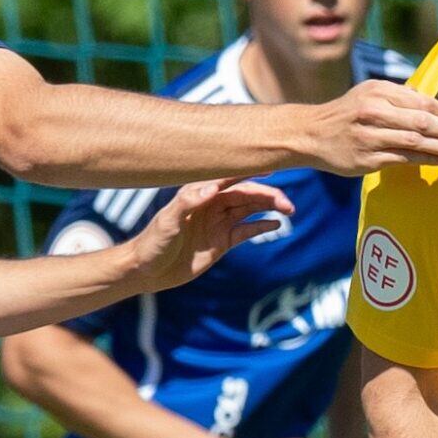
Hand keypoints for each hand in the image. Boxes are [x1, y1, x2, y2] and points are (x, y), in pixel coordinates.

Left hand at [124, 180, 295, 291]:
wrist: (148, 271)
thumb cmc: (153, 241)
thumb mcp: (167, 221)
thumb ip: (188, 202)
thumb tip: (213, 189)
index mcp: (199, 195)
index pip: (228, 178)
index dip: (249, 171)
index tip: (271, 166)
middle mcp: (212, 205)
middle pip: (245, 194)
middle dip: (267, 196)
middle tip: (287, 203)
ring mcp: (218, 223)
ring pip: (250, 210)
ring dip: (269, 207)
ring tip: (289, 209)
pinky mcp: (222, 242)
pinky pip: (246, 231)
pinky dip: (261, 226)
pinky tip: (276, 225)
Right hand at [302, 81, 437, 175]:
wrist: (311, 134)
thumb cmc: (345, 113)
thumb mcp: (366, 93)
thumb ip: (396, 94)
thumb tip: (428, 100)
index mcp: (378, 92)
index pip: (419, 101)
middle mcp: (374, 111)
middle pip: (422, 121)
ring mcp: (371, 136)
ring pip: (415, 141)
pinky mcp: (368, 158)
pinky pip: (404, 159)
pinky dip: (426, 160)